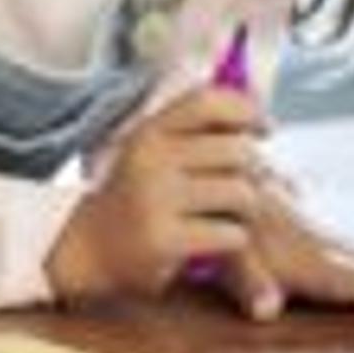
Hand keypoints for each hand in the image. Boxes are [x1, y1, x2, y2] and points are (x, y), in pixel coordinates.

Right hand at [46, 87, 265, 302]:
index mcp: (150, 132)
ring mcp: (156, 199)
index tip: (264, 128)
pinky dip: (235, 240)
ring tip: (232, 216)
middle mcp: (151, 159)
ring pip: (242, 193)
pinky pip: (232, 233)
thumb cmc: (135, 199)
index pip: (209, 101)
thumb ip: (196, 132)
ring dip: (248, 209)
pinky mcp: (166, 239)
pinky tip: (217, 242)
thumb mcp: (153, 153)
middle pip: (238, 150)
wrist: (89, 251)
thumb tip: (263, 116)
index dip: (247, 110)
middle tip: (249, 188)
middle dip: (255, 171)